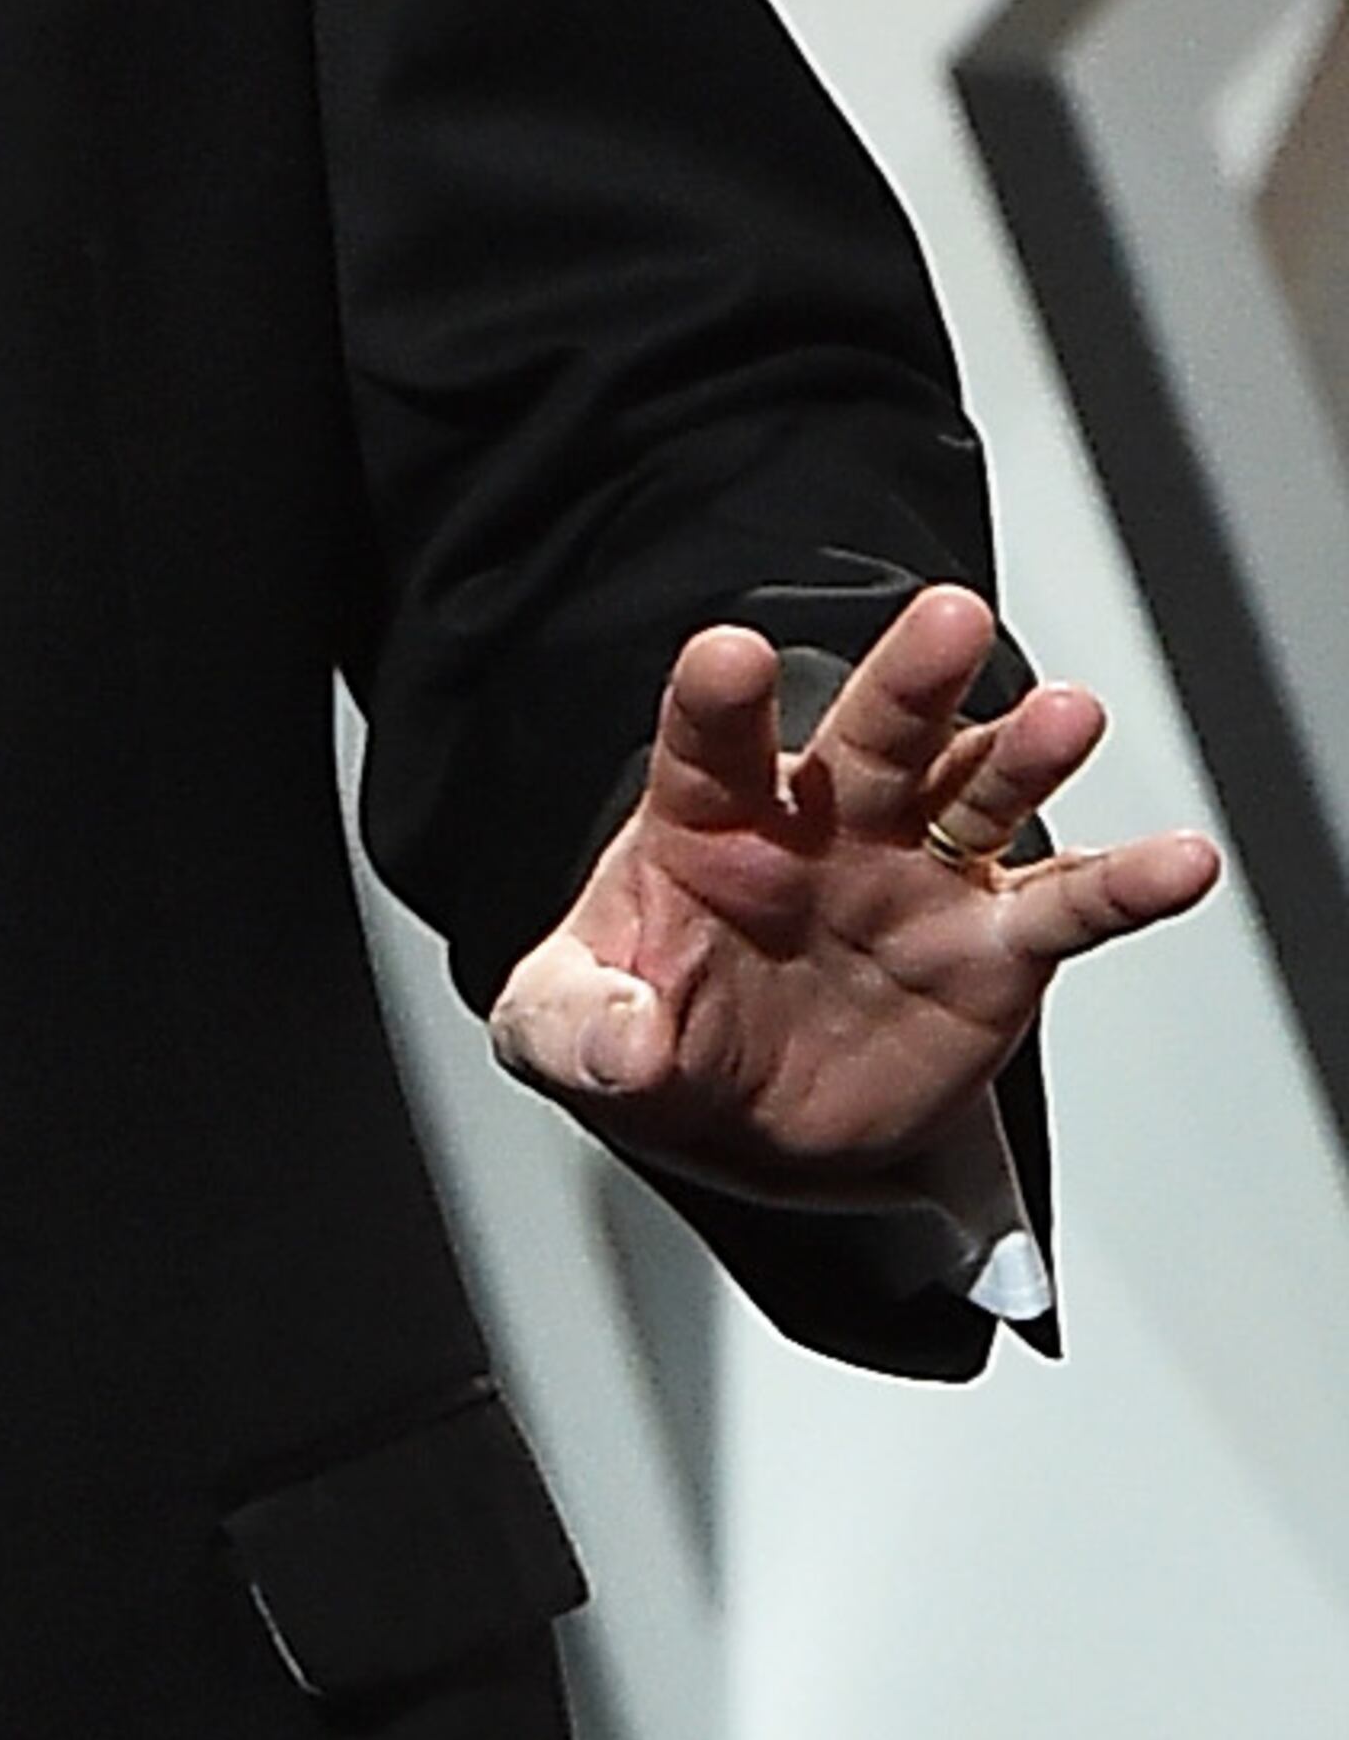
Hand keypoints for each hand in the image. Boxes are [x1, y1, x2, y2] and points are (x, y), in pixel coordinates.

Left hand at [487, 582, 1215, 1194]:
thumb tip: (628, 1045)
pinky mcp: (992, 946)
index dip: (716, 697)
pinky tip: (1181, 862)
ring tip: (1070, 717)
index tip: (725, 653)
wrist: (746, 1122)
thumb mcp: (559, 1034)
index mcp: (705, 818)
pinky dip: (1128, 884)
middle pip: (869, 733)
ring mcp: (917, 873)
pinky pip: (1068, 905)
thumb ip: (574, 1028)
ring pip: (979, 791)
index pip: (707, 741)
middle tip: (947, 618)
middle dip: (908, 677)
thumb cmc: (645, 1035)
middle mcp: (825, 821)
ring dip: (1024, 752)